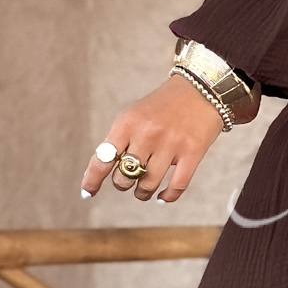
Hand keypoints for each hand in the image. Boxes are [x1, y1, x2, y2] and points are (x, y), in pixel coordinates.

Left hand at [81, 73, 226, 205]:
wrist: (199, 89)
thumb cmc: (162, 107)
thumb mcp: (134, 116)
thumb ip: (120, 142)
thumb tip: (104, 173)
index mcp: (127, 124)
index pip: (103, 159)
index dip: (92, 180)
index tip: (88, 192)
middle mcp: (147, 134)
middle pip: (123, 177)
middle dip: (122, 184)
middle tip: (128, 180)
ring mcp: (171, 144)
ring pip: (147, 185)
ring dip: (142, 193)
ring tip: (143, 191)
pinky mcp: (192, 153)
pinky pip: (176, 186)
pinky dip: (167, 197)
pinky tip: (162, 197)